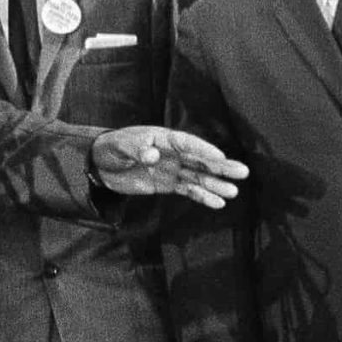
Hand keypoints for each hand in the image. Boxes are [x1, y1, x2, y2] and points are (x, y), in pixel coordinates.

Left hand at [93, 126, 246, 206]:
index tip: (220, 156)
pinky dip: (202, 196)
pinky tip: (217, 203)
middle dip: (220, 167)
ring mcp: (172, 169)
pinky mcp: (167, 184)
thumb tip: (153, 154)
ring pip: (198, 177)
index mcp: (163, 138)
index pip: (187, 143)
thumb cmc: (111, 147)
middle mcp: (173, 153)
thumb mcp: (120, 146)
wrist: (99, 164)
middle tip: (242, 172)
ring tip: (233, 192)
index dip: (203, 150)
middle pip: (200, 160)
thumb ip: (136, 148)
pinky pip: (188, 190)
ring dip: (215, 184)